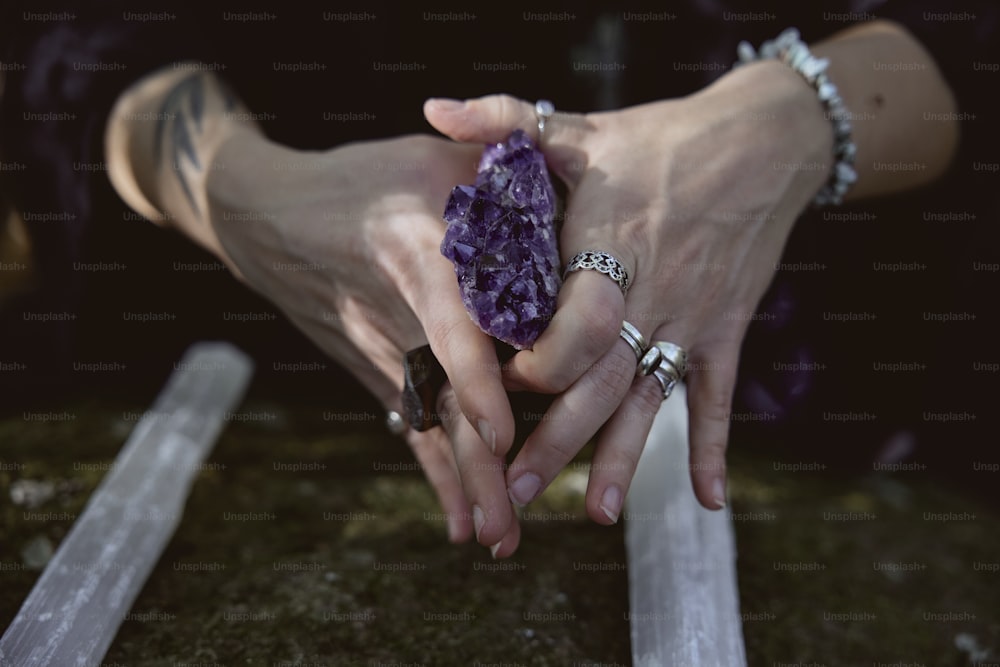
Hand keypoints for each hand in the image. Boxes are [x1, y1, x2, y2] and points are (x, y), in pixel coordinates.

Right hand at [106, 67, 521, 553]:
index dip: (474, 381)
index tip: (503, 434)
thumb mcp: (431, 156)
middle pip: (443, 395)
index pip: (448, 324)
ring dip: (464, 483)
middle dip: (479, 461)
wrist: (268, 216)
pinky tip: (462, 524)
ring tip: (498, 539)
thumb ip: (499, 175)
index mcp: (416, 251)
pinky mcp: (376, 369)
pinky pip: (411, 427)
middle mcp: (399, 312)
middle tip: (511, 522)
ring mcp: (383, 348)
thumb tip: (575, 198)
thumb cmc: (362, 178)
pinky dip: (438, 474)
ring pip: (431, 422)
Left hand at [424, 60, 832, 517]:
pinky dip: (712, 448)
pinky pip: (719, 396)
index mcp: (609, 247)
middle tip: (519, 490)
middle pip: (603, 380)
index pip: (576, 322)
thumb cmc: (660, 137)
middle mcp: (651, 293)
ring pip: (652, 399)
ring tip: (594, 513)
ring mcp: (692, 318)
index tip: (501, 390)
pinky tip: (707, 500)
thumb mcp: (581, 125)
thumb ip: (505, 120)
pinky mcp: (725, 331)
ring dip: (624, 458)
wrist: (762, 142)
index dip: (538, 362)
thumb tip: (433, 107)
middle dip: (559, 439)